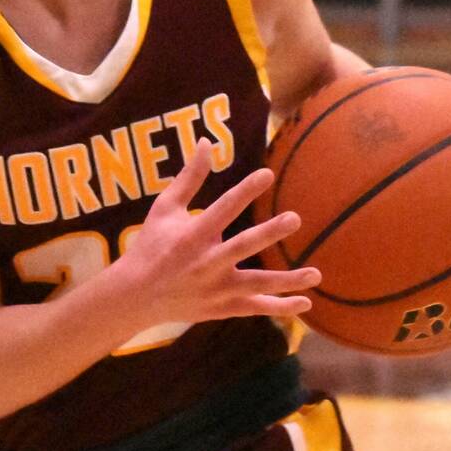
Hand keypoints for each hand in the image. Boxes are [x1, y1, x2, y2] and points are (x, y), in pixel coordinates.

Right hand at [112, 142, 319, 328]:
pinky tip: (305, 302)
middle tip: (295, 218)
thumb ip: (189, 178)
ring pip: (255, 285)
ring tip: (315, 274)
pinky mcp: (221, 308)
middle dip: (268, 233)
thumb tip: (207, 142)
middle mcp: (206, 263)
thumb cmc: (151, 245)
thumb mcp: (165, 209)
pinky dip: (279, 307)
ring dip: (286, 281)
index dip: (245, 191)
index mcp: (192, 235)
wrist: (135, 296)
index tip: (267, 174)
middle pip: (242, 247)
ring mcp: (215, 289)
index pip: (223, 209)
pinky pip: (254, 308)